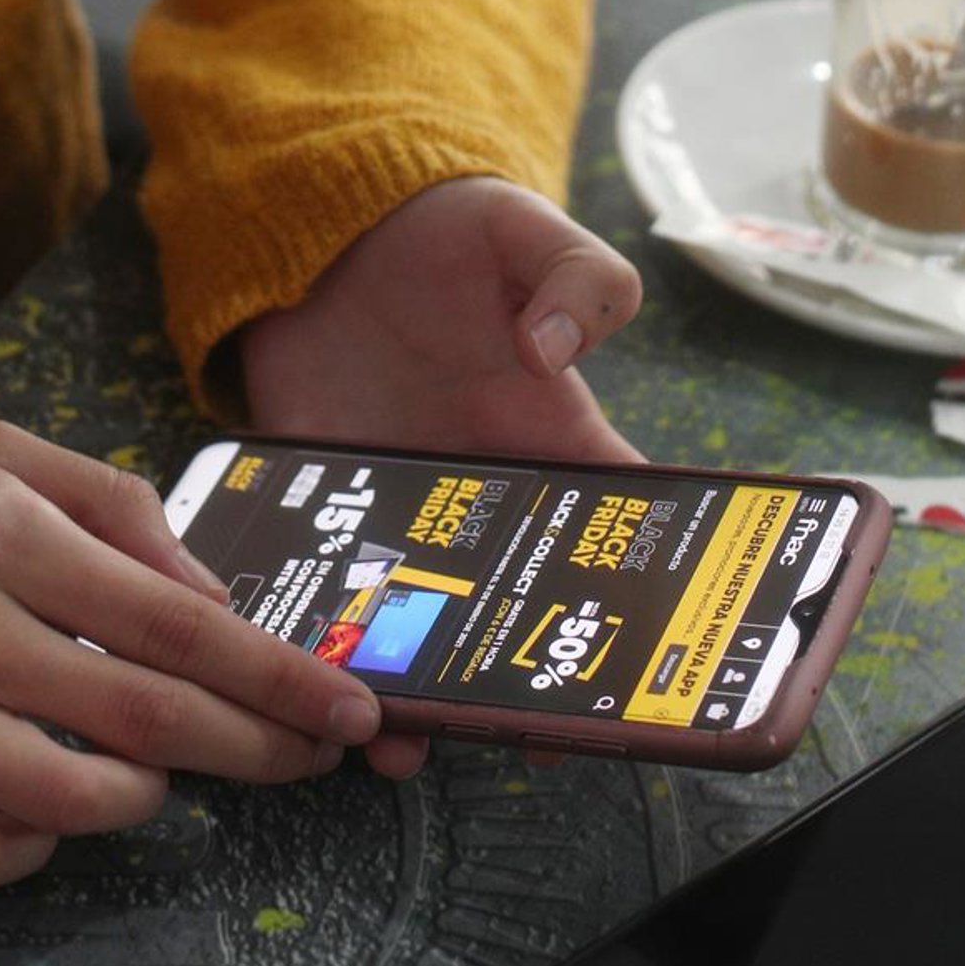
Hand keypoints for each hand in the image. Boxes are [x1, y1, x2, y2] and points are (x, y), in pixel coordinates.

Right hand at [0, 417, 380, 893]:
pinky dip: (33, 849)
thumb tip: (208, 590)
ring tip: (161, 771)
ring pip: (66, 803)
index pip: (171, 620)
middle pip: (144, 718)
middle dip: (253, 748)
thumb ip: (109, 506)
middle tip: (311, 758)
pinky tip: (48, 809)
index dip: (272, 675)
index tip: (342, 707)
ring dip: (144, 799)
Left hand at [239, 175, 644, 781]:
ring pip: (421, 627)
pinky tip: (310, 678)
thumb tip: (554, 350)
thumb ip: (578, 276)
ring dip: (420, 689)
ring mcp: (400, 512)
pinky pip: (327, 590)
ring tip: (401, 741)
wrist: (329, 224)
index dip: (647, 605)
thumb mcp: (525, 229)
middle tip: (522, 740)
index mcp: (555, 444)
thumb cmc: (445, 232)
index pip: (620, 541)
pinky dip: (322, 640)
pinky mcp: (321, 505)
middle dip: (524, 684)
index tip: (654, 669)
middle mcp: (483, 498)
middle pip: (517, 614)